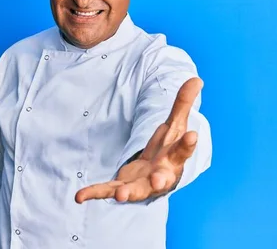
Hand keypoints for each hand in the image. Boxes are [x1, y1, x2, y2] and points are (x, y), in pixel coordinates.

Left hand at [75, 77, 202, 203]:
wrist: (157, 177)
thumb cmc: (168, 150)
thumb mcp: (175, 125)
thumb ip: (182, 103)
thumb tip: (197, 78)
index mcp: (174, 158)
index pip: (183, 149)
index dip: (188, 143)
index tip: (192, 135)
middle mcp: (160, 175)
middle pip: (162, 177)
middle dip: (160, 180)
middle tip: (159, 181)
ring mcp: (141, 184)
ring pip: (135, 190)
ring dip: (128, 193)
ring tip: (121, 196)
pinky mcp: (121, 187)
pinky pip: (107, 191)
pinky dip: (94, 193)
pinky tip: (79, 196)